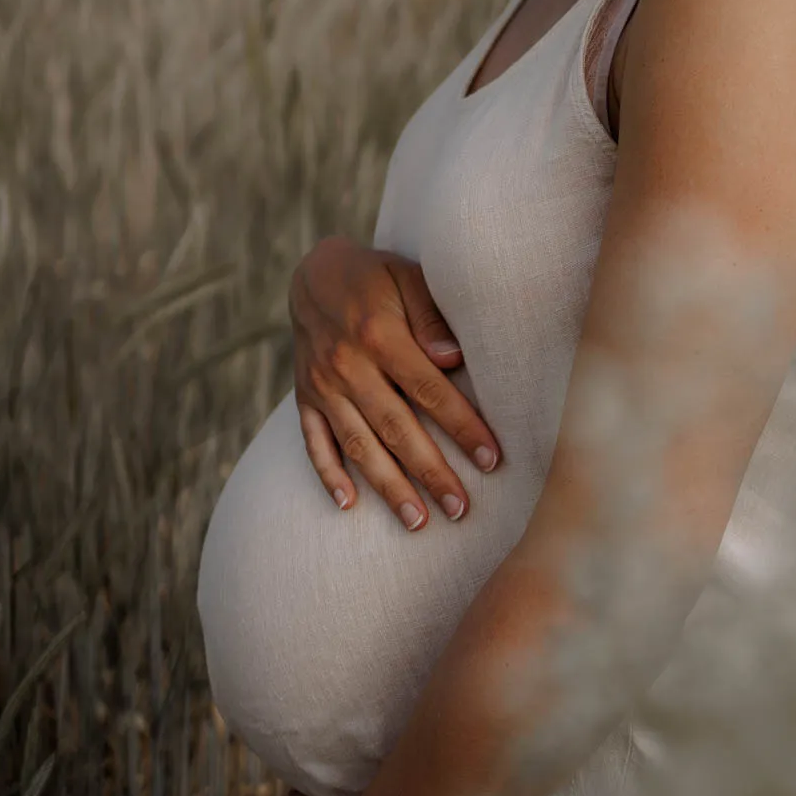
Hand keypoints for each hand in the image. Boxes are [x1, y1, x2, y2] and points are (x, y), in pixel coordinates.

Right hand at [289, 236, 500, 528]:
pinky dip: (329, 475)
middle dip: (431, 472)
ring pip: (358, 445)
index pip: (428, 389)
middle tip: (460, 508)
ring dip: (388, 487)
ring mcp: (321, 385)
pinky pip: (314, 442)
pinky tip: (349, 506)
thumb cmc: (376, 276)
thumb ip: (431, 317)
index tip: (491, 459)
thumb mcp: (408, 277)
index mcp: (378, 333)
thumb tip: (452, 359)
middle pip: (396, 428)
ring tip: (418, 522)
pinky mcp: (304, 398)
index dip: (461, 425)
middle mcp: (346, 365)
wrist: (312, 273)